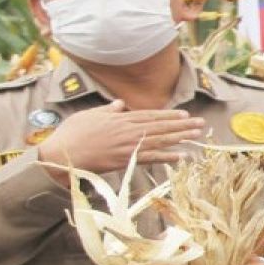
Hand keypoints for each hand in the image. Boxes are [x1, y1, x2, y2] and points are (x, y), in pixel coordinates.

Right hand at [38, 100, 205, 182]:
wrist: (62, 153)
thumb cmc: (73, 133)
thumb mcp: (90, 115)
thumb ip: (108, 110)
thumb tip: (120, 104)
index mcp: (121, 119)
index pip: (151, 115)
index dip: (169, 115)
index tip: (185, 115)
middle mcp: (129, 130)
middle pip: (161, 126)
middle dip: (182, 125)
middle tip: (201, 124)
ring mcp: (128, 146)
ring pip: (160, 140)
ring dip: (180, 138)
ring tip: (197, 136)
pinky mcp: (126, 160)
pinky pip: (151, 158)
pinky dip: (167, 157)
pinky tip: (181, 156)